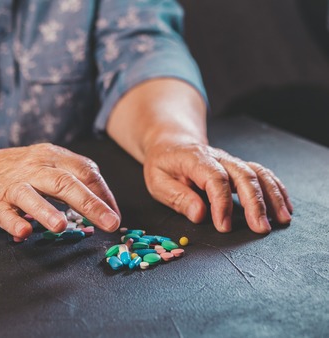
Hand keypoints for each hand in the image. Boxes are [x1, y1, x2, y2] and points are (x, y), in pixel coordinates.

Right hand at [0, 143, 119, 240]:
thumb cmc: (20, 171)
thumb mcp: (48, 163)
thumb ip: (74, 177)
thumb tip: (105, 201)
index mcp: (52, 156)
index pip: (85, 171)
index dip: (103, 194)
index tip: (115, 214)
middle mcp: (34, 167)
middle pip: (65, 183)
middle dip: (90, 203)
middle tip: (110, 223)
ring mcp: (13, 185)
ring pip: (31, 196)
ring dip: (46, 210)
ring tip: (61, 226)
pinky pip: (4, 213)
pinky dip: (14, 223)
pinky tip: (24, 232)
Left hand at [143, 141, 292, 232]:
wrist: (172, 143)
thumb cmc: (163, 164)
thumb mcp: (158, 181)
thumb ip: (177, 197)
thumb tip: (200, 214)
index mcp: (195, 159)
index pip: (215, 178)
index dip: (222, 203)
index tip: (224, 226)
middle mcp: (218, 158)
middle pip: (243, 175)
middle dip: (255, 203)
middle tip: (260, 228)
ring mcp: (230, 161)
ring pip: (257, 173)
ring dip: (272, 196)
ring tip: (282, 219)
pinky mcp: (238, 167)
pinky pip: (262, 174)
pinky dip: (276, 189)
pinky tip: (284, 206)